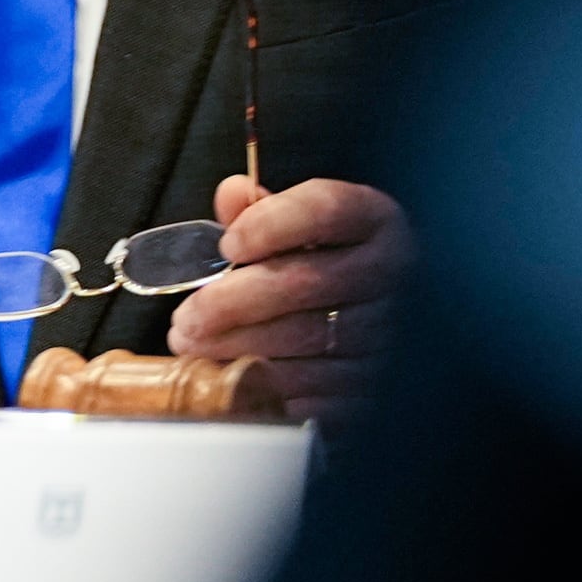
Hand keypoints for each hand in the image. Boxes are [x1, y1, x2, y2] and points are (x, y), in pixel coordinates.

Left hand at [165, 174, 413, 423]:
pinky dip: (263, 381)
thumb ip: (268, 209)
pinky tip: (227, 373)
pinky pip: (312, 386)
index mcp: (375, 220)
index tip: (227, 244)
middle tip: (186, 315)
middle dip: (231, 302)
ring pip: (302, 339)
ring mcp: (388, 331)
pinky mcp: (375, 381)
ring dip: (235, 345)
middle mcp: (392, 272)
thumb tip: (231, 195)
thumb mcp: (314, 224)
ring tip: (192, 343)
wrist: (395, 317)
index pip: (324, 210)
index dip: (269, 225)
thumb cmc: (339, 262)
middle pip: (303, 282)